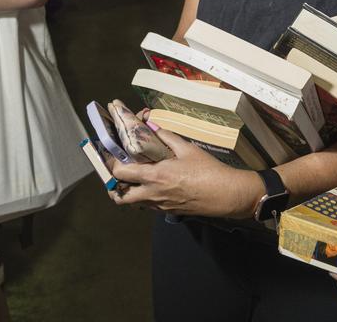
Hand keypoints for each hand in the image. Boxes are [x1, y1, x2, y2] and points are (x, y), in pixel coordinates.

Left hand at [107, 126, 256, 217]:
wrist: (226, 194)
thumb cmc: (208, 171)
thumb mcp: (188, 149)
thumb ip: (167, 137)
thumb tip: (152, 125)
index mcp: (155, 176)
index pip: (120, 173)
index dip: (111, 164)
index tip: (110, 154)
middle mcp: (152, 194)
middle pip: (119, 196)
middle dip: (113, 185)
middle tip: (117, 172)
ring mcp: (159, 205)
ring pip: (132, 203)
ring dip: (128, 192)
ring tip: (132, 179)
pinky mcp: (168, 211)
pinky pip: (148, 206)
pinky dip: (143, 197)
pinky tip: (153, 185)